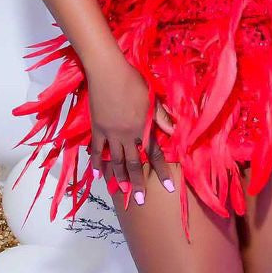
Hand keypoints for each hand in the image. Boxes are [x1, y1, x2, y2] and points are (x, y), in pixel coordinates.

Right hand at [84, 54, 177, 204]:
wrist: (107, 71)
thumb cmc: (132, 81)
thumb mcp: (151, 99)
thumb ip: (161, 118)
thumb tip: (175, 132)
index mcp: (142, 128)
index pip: (155, 154)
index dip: (162, 171)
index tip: (169, 188)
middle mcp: (126, 135)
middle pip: (133, 163)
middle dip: (137, 183)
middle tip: (140, 201)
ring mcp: (110, 134)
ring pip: (115, 161)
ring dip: (119, 178)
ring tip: (122, 193)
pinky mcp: (96, 129)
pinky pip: (96, 150)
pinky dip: (97, 163)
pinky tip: (99, 175)